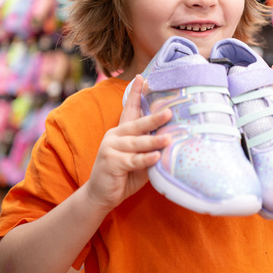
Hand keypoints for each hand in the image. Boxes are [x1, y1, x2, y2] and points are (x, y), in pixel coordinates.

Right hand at [86, 75, 171, 212]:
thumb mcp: (138, 160)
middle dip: (153, 118)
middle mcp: (115, 136)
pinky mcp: (111, 162)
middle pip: (136, 124)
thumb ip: (149, 149)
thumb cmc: (124, 176)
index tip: (142, 78)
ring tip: (169, 138)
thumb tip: (171, 140)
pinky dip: (145, 159)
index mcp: (121, 132)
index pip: (129, 110)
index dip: (135, 94)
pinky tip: (156, 157)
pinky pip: (133, 160)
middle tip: (169, 113)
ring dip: (154, 141)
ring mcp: (111, 148)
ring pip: (136, 143)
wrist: (101, 195)